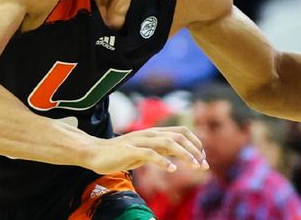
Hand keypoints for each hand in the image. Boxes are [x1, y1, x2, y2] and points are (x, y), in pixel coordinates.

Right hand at [86, 126, 209, 174]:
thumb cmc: (121, 154)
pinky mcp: (131, 150)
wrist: (96, 153)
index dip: (195, 142)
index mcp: (154, 132)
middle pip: (178, 135)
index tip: (203, 157)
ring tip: (195, 165)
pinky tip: (172, 169)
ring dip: (184, 154)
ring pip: (167, 142)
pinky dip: (163, 161)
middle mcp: (150, 134)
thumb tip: (179, 155)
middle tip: (204, 164)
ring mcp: (140, 141)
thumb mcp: (146, 151)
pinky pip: (150, 154)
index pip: (181, 130)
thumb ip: (161, 150)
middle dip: (194, 149)